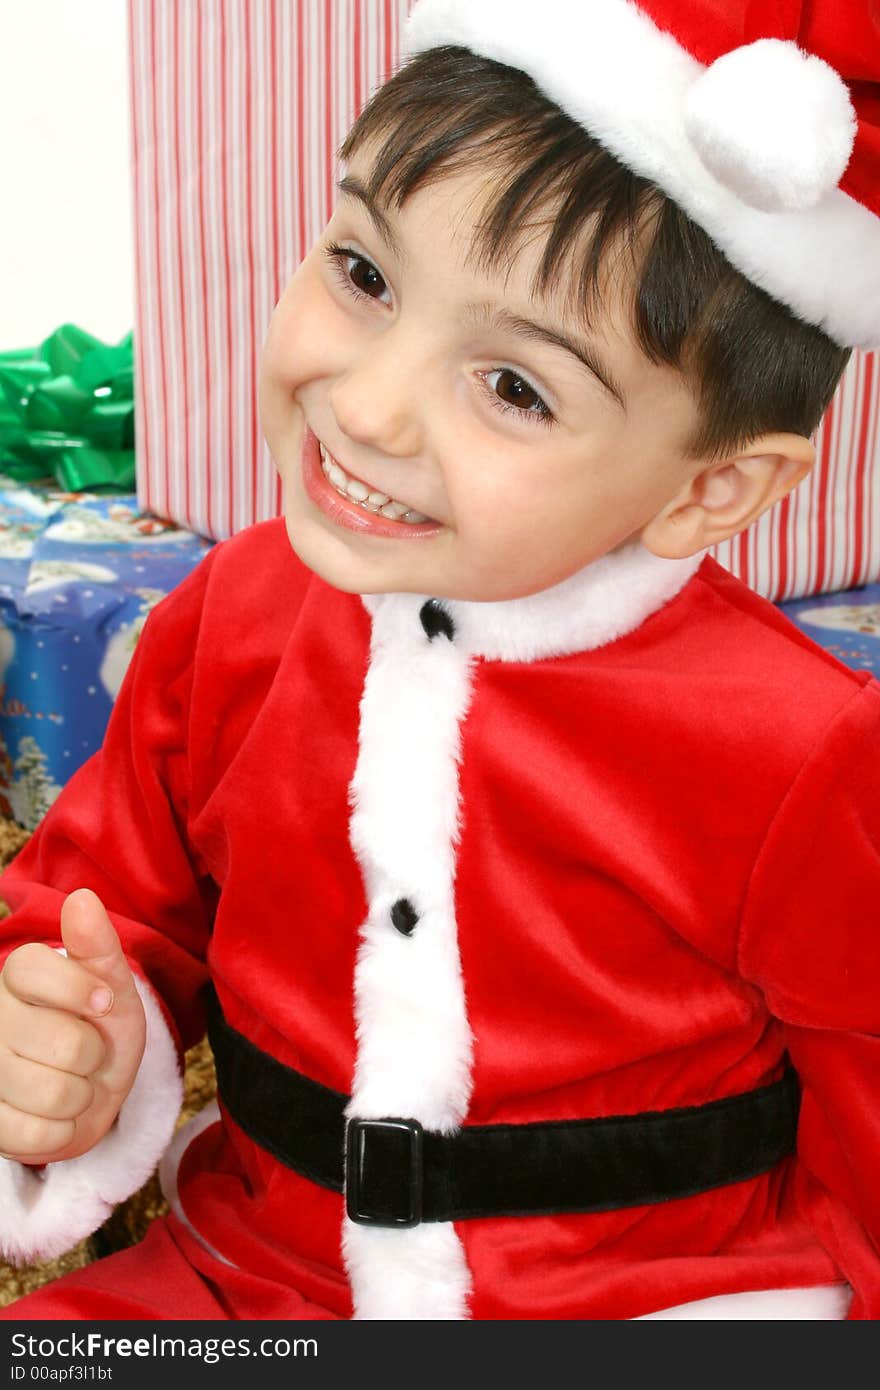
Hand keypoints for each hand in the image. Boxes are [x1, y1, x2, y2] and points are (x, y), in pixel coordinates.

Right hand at [0, 888, 146, 1164]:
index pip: (32, 968)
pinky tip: (57, 1114)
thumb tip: (82, 898)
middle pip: (64, 1044)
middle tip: (87, 1052)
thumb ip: (98, 945)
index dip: (82, 991)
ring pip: (55, 1093)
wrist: (93, 1086)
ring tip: (74, 1082)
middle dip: (94, 1054)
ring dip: (83, 1096)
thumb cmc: (100, 1026)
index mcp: (15, 975)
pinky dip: (63, 1131)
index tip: (103, 1003)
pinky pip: (37, 1136)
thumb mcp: (112, 984)